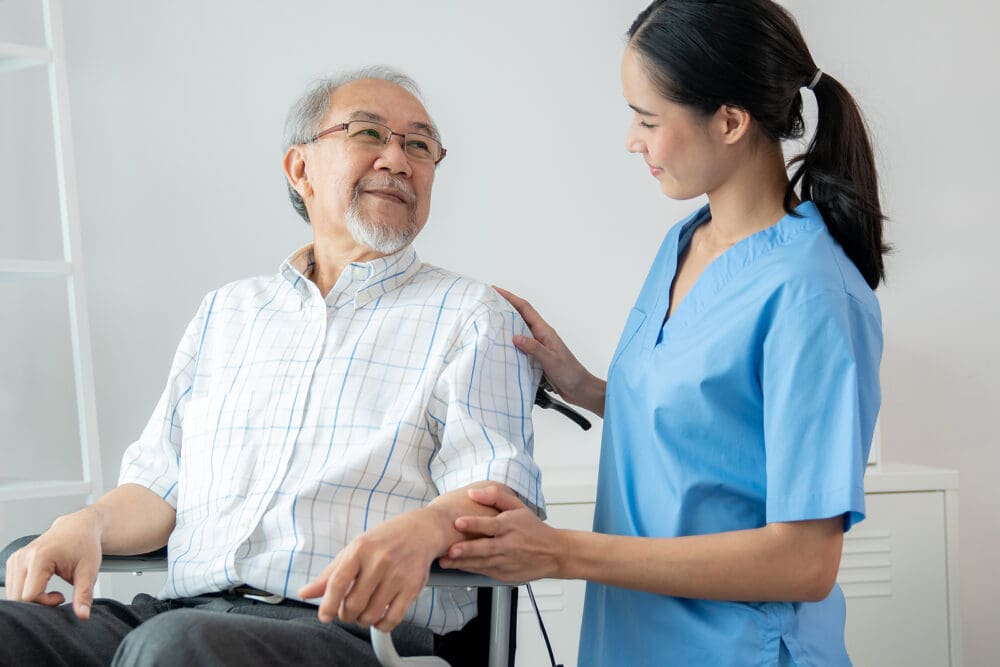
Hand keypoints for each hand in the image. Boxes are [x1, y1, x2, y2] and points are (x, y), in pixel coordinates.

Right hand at [4, 510, 102, 619]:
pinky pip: (13, 588)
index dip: (46, 603)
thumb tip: (83, 616)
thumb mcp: (89, 571)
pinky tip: (41, 586)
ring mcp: (15, 559)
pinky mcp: (13, 562)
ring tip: (51, 590)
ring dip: (32, 599)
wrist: (78, 528)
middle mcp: (22, 557)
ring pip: (13, 595)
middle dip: (38, 604)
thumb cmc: (84, 546)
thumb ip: (84, 595)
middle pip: (18, 597)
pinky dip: (25, 593)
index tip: (62, 597)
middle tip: (57, 596)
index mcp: (39, 557)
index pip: (30, 596)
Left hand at [298, 510, 443, 631]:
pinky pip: (392, 619)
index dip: (328, 604)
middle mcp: (380, 560)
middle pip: (354, 604)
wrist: (420, 531)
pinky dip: (381, 625)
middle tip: (348, 611)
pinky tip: (379, 618)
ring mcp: (398, 574)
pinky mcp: (413, 587)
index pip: (337, 582)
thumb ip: (330, 574)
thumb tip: (304, 593)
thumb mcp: (354, 550)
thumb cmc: (383, 541)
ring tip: (363, 613)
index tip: (325, 616)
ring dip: (363, 621)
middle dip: (347, 615)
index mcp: (360, 549)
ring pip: (371, 614)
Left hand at [438, 485, 562, 582]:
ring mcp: (507, 561)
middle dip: (467, 549)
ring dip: (463, 563)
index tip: (458, 521)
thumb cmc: (533, 529)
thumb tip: (473, 492)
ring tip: (446, 562)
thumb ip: (495, 496)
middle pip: (486, 548)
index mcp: (511, 525)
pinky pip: (485, 571)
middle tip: (450, 549)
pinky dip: (471, 570)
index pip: (491, 524)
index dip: (474, 523)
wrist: (554, 553)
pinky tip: (458, 567)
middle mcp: (509, 544)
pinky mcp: (505, 574)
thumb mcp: (518, 506)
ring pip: (482, 563)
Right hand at [493, 287, 603, 414]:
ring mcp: (538, 345)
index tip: (497, 290)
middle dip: (505, 307)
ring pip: (519, 330)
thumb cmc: (570, 373)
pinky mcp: (536, 356)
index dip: (511, 298)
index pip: (525, 309)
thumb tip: (516, 337)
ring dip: (506, 324)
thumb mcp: (551, 360)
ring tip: (490, 321)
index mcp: (545, 331)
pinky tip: (501, 345)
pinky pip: (520, 345)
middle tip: (489, 302)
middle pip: (520, 316)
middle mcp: (541, 336)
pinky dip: (510, 341)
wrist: (579, 388)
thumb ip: (534, 348)